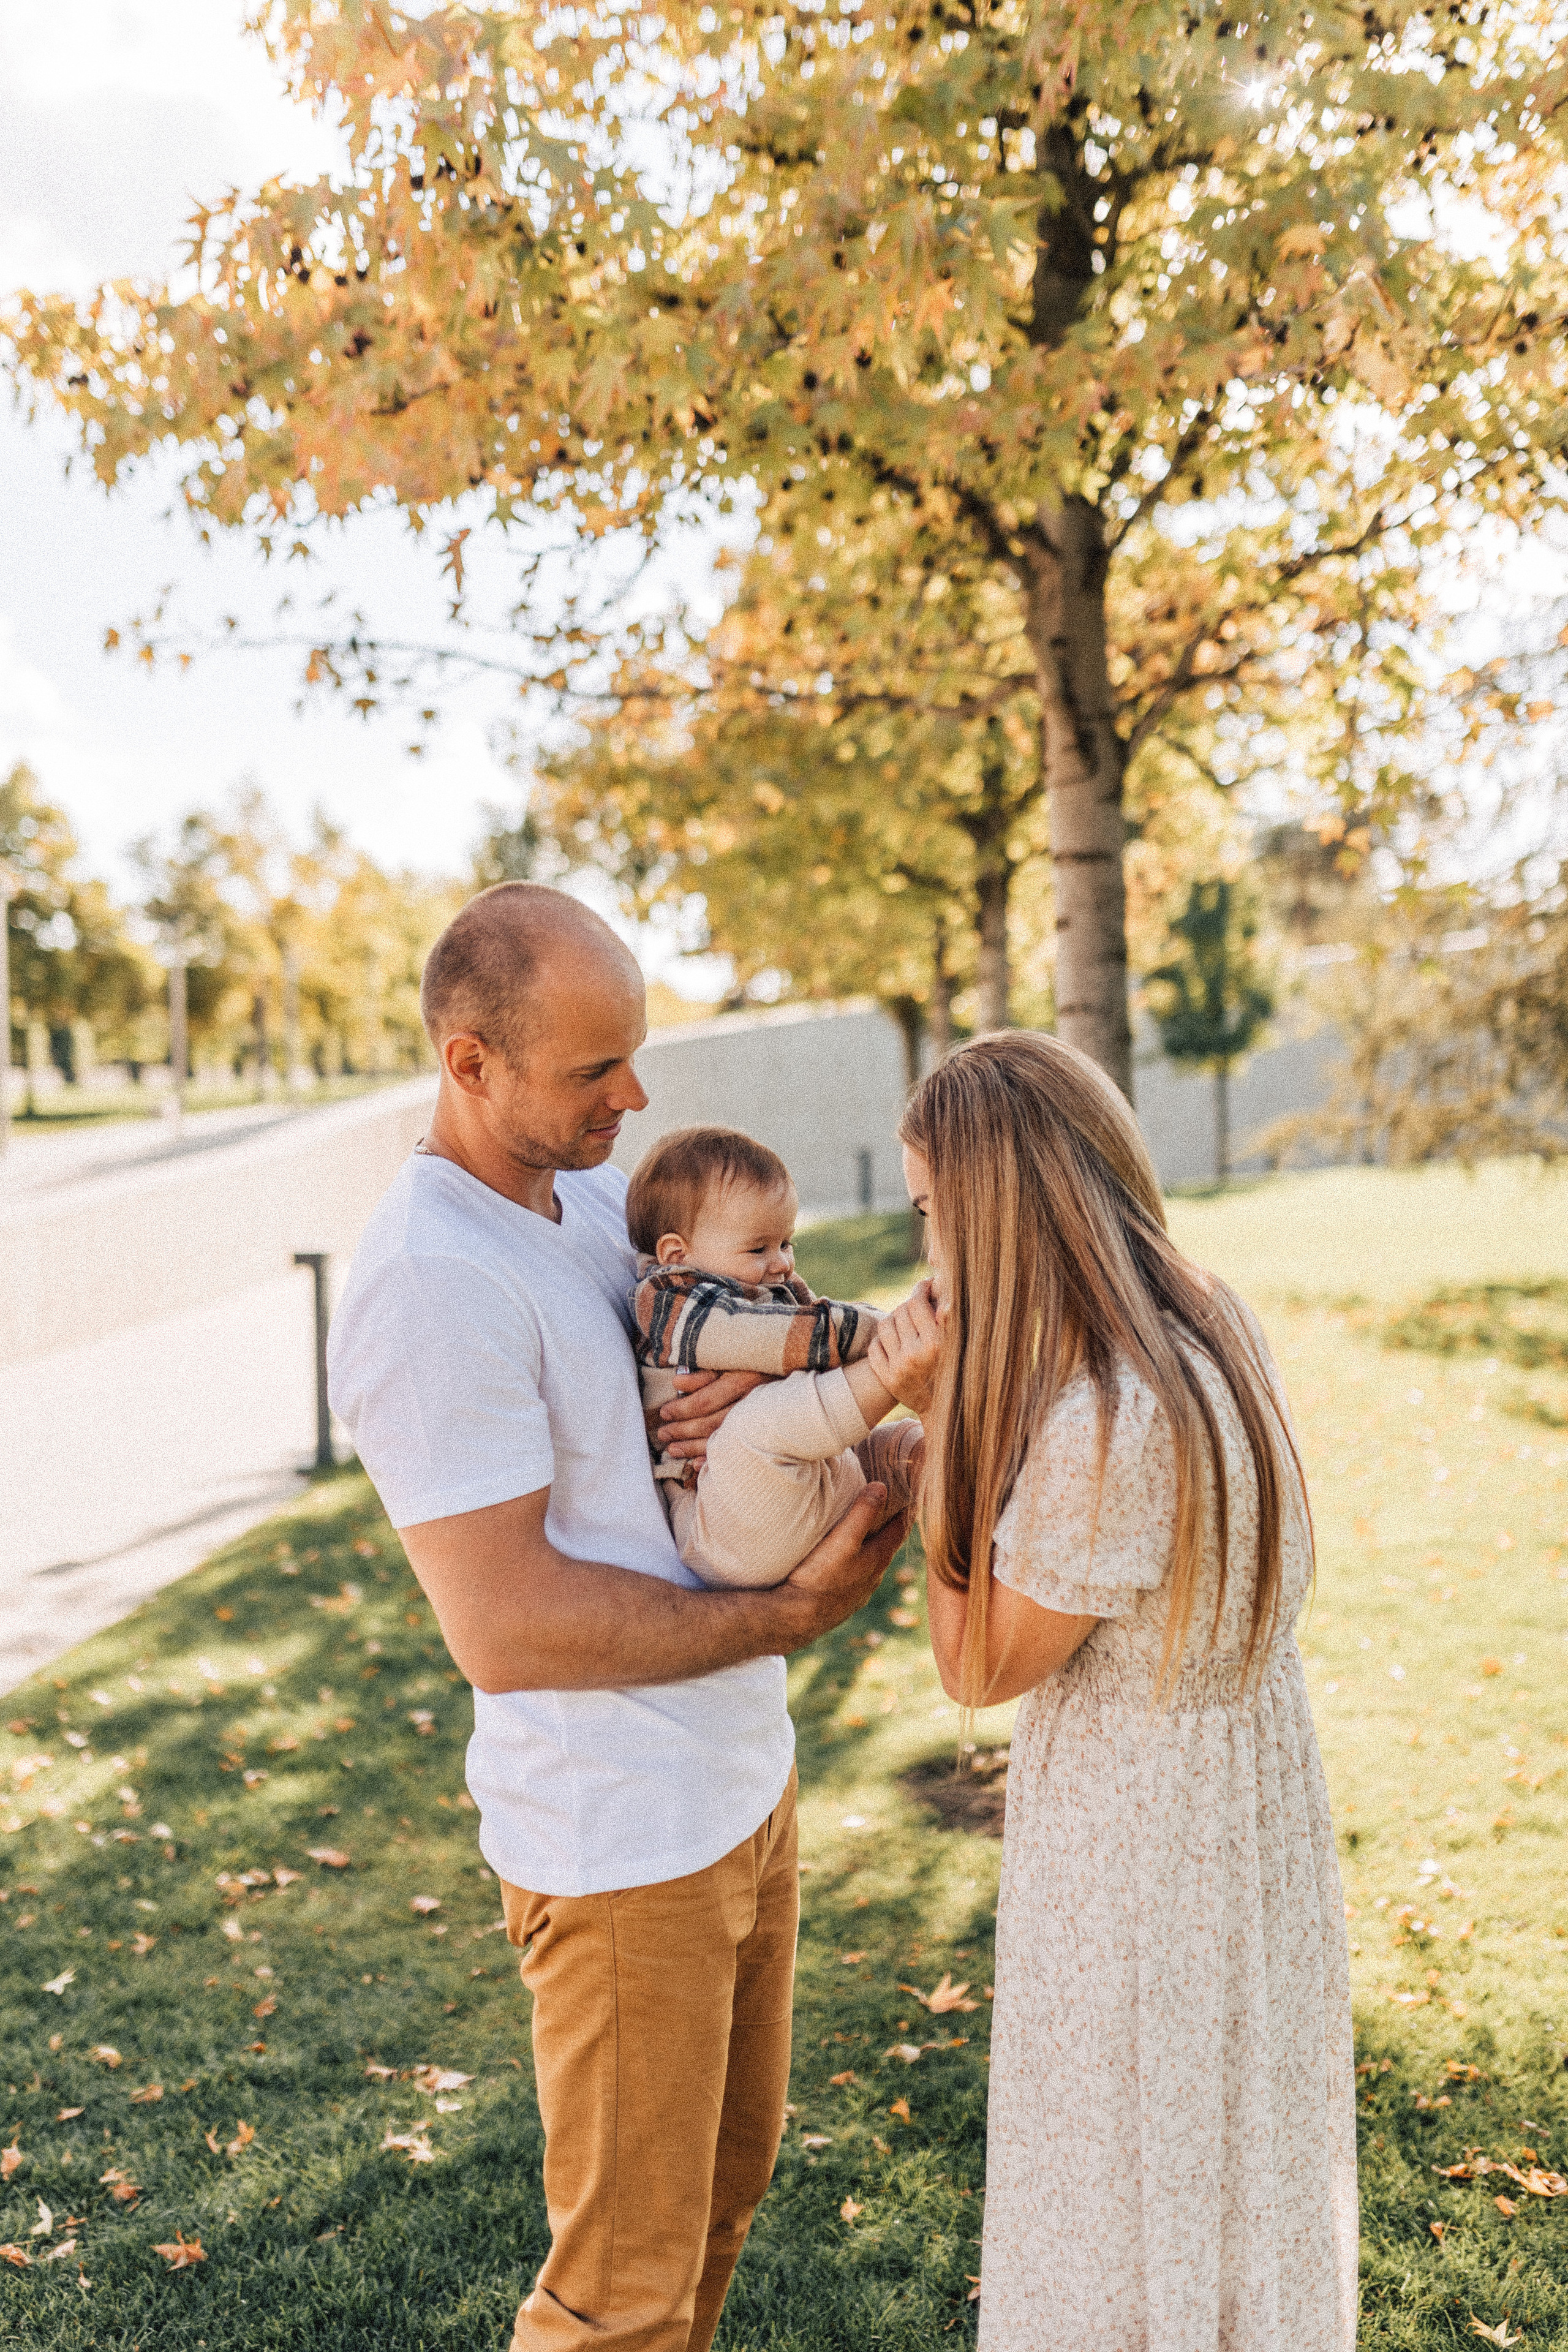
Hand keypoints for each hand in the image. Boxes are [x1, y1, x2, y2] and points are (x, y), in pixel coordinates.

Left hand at [655, 1368, 771, 1461]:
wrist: (796, 1382)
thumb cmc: (758, 1366)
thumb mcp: (732, 1362)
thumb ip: (706, 1373)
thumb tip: (677, 1383)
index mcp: (743, 1380)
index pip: (705, 1401)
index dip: (681, 1409)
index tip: (664, 1413)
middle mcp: (751, 1404)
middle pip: (710, 1423)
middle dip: (682, 1430)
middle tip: (663, 1434)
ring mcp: (759, 1422)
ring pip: (721, 1439)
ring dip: (692, 1447)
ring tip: (673, 1449)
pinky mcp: (764, 1435)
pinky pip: (736, 1452)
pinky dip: (714, 1459)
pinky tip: (697, 1465)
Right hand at [773, 1484, 909, 1648]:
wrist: (796, 1619)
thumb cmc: (820, 1577)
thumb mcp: (843, 1540)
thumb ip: (862, 1513)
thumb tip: (882, 1487)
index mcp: (878, 1559)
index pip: (900, 1530)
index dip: (905, 1511)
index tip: (910, 1495)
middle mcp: (873, 1578)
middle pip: (887, 1546)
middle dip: (887, 1528)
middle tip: (886, 1508)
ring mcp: (857, 1593)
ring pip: (870, 1564)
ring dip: (870, 1548)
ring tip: (862, 1532)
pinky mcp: (841, 1603)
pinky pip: (853, 1578)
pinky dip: (854, 1565)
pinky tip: (841, 1563)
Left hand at [867, 1278, 943, 1416]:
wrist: (943, 1409)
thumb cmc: (955, 1370)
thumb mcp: (957, 1346)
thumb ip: (949, 1324)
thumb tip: (944, 1302)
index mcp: (935, 1344)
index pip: (917, 1304)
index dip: (920, 1289)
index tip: (925, 1286)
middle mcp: (914, 1355)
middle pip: (901, 1311)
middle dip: (909, 1305)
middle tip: (917, 1308)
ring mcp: (898, 1367)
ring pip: (885, 1325)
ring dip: (894, 1320)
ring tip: (905, 1325)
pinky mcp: (887, 1378)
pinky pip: (875, 1347)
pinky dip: (882, 1341)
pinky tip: (894, 1343)